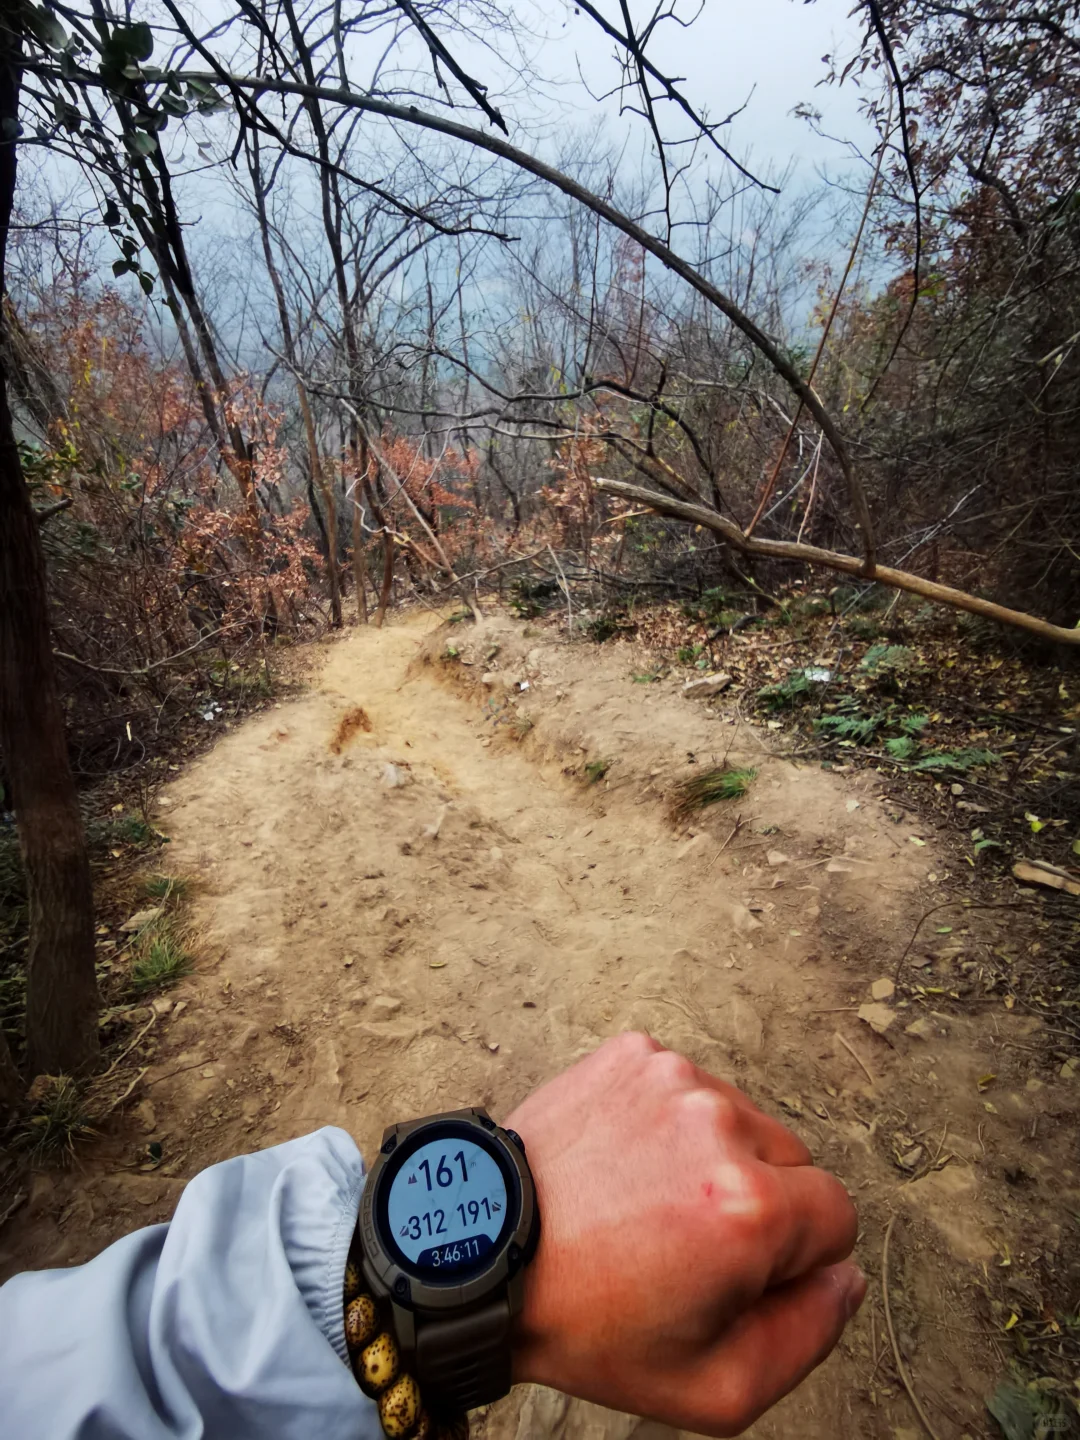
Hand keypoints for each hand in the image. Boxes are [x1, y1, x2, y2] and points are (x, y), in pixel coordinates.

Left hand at [507, 1032, 864, 1436]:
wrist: (481, 1252)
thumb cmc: (587, 1323)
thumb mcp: (713, 1387)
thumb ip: (807, 1338)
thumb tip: (844, 1277)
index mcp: (750, 1206)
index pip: (838, 1216)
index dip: (794, 1260)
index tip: (734, 1275)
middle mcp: (719, 1123)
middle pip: (793, 1162)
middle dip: (760, 1203)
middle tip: (685, 1242)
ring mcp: (673, 1077)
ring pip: (741, 1121)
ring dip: (714, 1157)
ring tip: (646, 1200)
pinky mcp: (634, 1053)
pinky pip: (688, 1088)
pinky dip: (668, 1121)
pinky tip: (622, 1160)